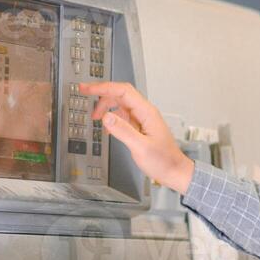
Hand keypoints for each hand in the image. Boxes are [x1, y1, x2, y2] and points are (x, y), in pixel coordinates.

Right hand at [79, 81, 194, 192]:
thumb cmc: (164, 161)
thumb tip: (106, 117)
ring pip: (120, 105)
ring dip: (106, 107)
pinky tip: (107, 129)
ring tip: (95, 117)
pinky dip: (112, 119)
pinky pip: (123, 117)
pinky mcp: (140, 127)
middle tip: (85, 94)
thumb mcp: (141, 147)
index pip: (123, 91)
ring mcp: (142, 119)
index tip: (87, 88)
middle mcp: (145, 113)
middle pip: (120, 94)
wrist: (174, 172)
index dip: (103, 87)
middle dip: (101, 94)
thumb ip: (123, 131)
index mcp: (147, 113)